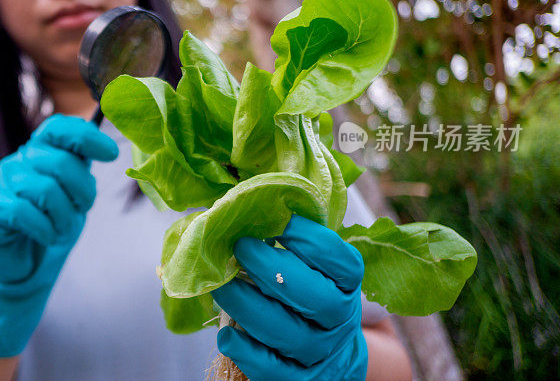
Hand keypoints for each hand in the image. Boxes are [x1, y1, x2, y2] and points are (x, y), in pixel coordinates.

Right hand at [0, 115, 118, 356]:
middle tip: (83, 209)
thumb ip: (83, 170)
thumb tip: (108, 148)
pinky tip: (46, 236)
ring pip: (44, 190)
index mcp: (40, 152)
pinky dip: (43, 229)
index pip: (59, 128)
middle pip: (60, 162)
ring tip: (61, 229)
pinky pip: (22, 212)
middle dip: (83, 191)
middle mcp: (17, 162)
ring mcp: (0, 184)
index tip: (111, 154)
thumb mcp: (74, 196)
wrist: (24, 267)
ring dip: (63, 217)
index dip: (87, 136)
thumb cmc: (51, 226)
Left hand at [211, 215, 366, 379]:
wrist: (331, 355)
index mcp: (347, 283)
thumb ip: (291, 239)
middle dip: (269, 268)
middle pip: (310, 295)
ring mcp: (320, 352)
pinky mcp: (299, 380)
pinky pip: (270, 368)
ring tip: (220, 285)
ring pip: (284, 331)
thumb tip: (248, 204)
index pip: (337, 258)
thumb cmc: (310, 294)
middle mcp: (339, 318)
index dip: (306, 237)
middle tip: (239, 247)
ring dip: (245, 304)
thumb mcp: (314, 266)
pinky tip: (226, 334)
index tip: (276, 221)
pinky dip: (245, 350)